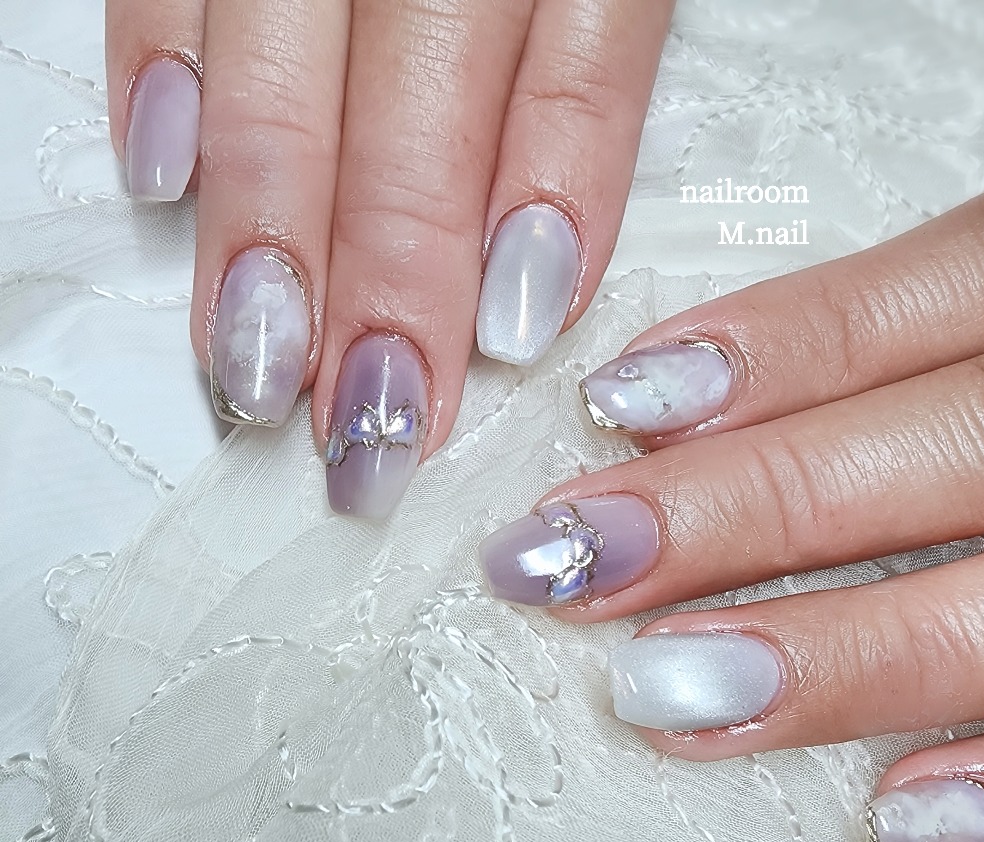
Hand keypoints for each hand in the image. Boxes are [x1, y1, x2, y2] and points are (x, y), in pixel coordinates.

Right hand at [105, 0, 672, 516]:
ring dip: (268, 218)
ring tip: (259, 365)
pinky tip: (163, 178)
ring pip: (281, 45)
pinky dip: (160, 62)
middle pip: (416, 86)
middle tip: (372, 421)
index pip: (573, 55)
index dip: (537, 205)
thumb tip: (537, 268)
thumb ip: (590, 67)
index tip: (496, 347)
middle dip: (387, 271)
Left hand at [480, 177, 983, 841]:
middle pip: (938, 451)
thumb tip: (687, 392)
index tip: (617, 410)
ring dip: (838, 659)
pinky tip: (906, 820)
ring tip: (672, 695)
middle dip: (744, 514)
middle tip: (578, 561)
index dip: (763, 357)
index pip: (914, 311)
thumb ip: (898, 332)